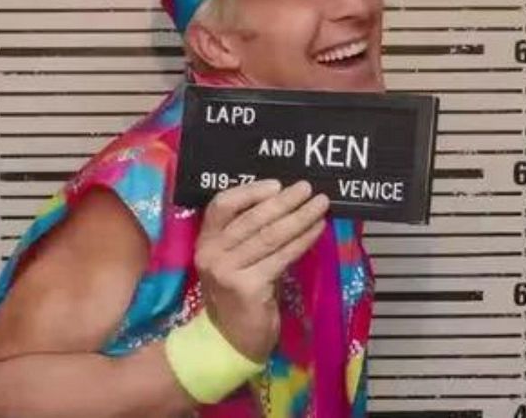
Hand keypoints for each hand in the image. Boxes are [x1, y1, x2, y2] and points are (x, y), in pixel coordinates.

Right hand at [193, 180, 328, 362]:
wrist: (232, 340)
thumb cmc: (240, 295)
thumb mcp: (236, 260)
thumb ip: (250, 234)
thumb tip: (286, 201)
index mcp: (205, 241)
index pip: (221, 205)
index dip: (249, 191)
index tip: (276, 184)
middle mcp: (211, 253)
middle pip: (251, 218)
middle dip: (284, 201)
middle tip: (308, 188)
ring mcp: (227, 271)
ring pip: (270, 236)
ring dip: (299, 217)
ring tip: (320, 204)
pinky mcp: (247, 287)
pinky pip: (281, 256)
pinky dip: (302, 240)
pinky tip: (317, 230)